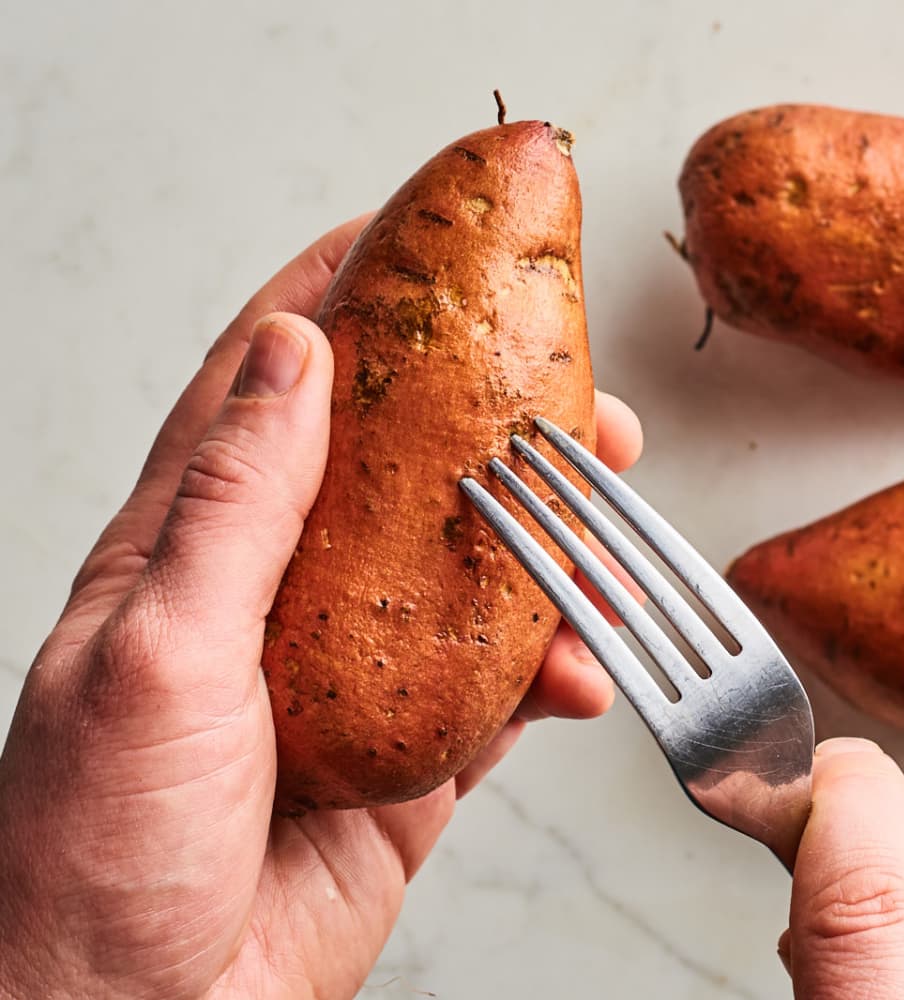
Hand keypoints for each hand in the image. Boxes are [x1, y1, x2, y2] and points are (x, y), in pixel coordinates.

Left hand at [0, 216, 642, 999]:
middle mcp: (279, 599)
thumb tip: (293, 354)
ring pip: (475, 575)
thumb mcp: (153, 651)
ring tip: (610, 533)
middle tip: (576, 397)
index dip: (346, 296)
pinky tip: (583, 675)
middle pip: (406, 470)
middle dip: (495, 423)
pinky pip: (507, 691)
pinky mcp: (413, 761)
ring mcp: (356, 680)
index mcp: (189, 549)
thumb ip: (233, 503)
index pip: (271, 384)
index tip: (422, 229)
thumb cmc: (91, 852)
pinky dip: (559, 673)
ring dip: (550, 549)